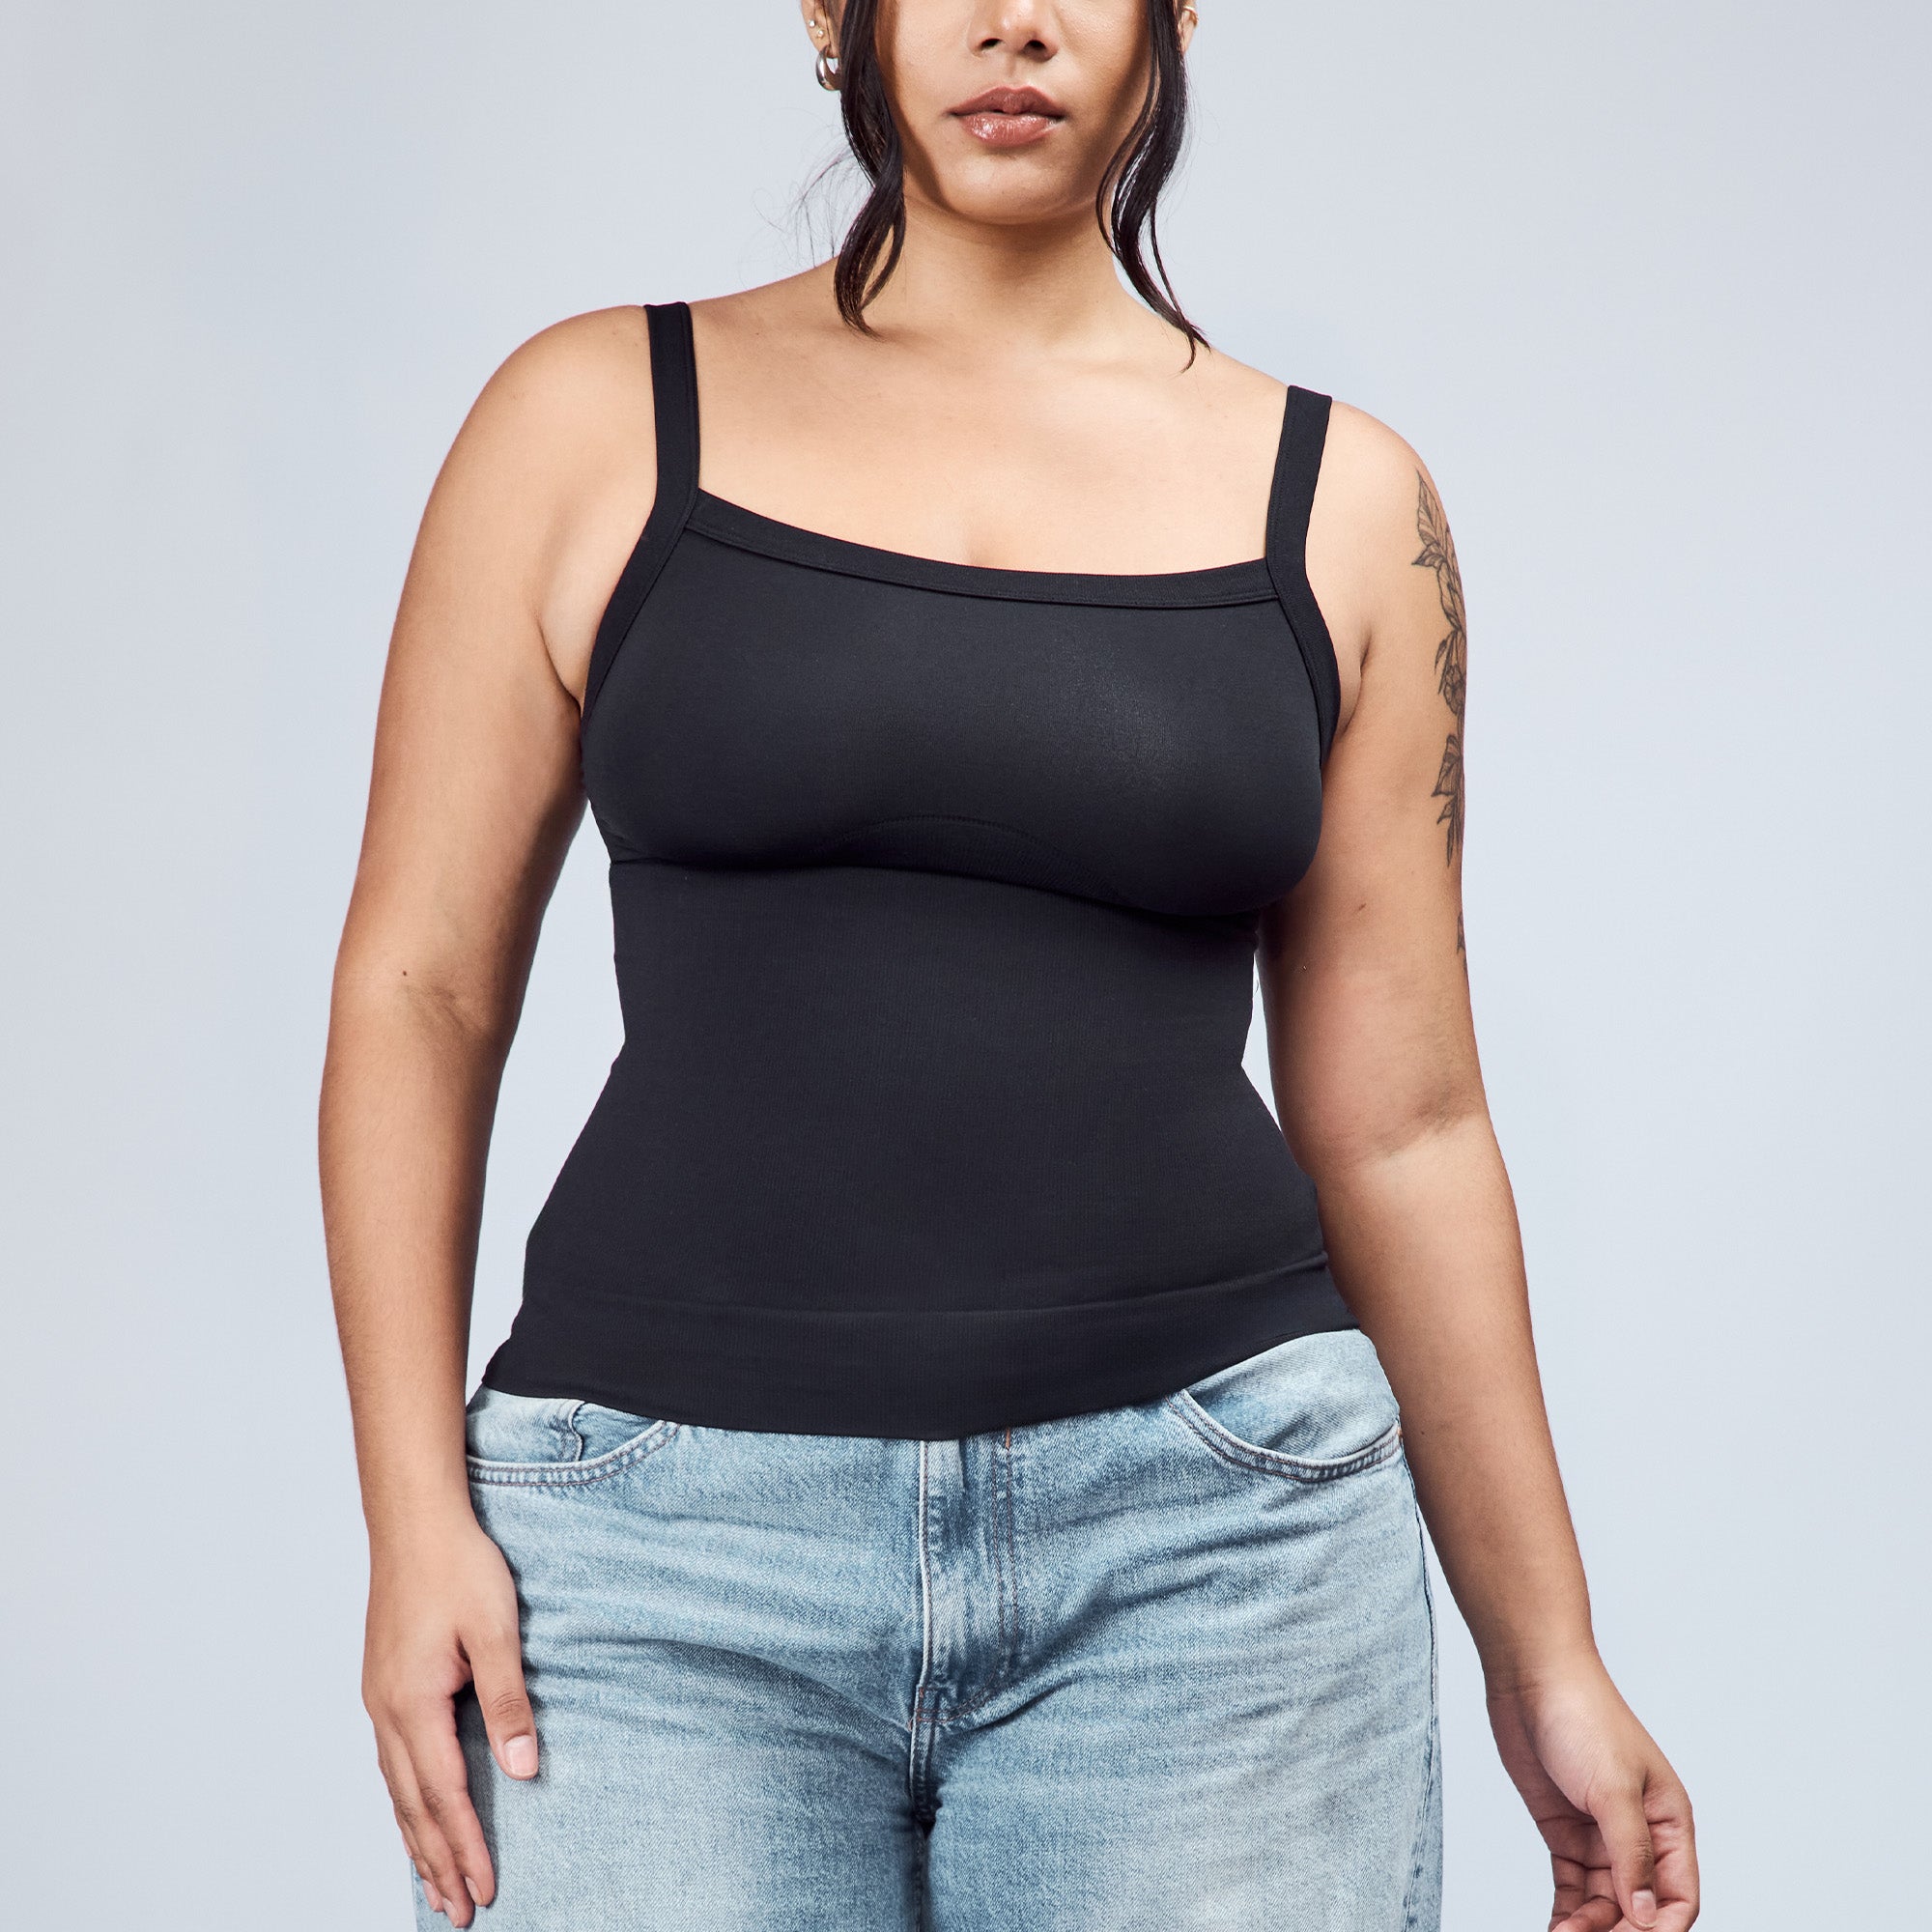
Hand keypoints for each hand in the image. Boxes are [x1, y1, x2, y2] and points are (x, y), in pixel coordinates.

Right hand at [362, 1514, 538, 1925]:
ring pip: (397, 1790)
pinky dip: (405, 1801)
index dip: (466, 1847)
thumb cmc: (458, 1566)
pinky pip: (392, 1763)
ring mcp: (380, 1699)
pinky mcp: (383, 1685)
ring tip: (435, 1885)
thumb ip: (509, 1702)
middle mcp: (387, 1711)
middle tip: (459, 1912)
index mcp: (414, 1704)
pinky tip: (414, 1814)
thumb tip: (523, 1770)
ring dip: (417, 1840)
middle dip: (438, 1862)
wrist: (414, 1521)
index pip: (444, 1795)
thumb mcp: (497, 1630)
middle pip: (413, 1807)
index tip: (485, 1890)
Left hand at [1488, 1658, 1697, 1931]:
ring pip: (1605, 1901)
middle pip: (1640, 1906)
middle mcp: (1639, 1832)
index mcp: (1669, 1821)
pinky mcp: (1565, 1829)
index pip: (1679, 1896)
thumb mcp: (1614, 1789)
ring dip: (1589, 1926)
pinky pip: (1574, 1885)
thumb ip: (1632, 1855)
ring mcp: (1600, 1832)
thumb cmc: (1583, 1714)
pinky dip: (1568, 1910)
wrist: (1530, 1675)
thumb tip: (1647, 1916)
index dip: (1660, 1928)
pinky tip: (1558, 1928)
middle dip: (1618, 1930)